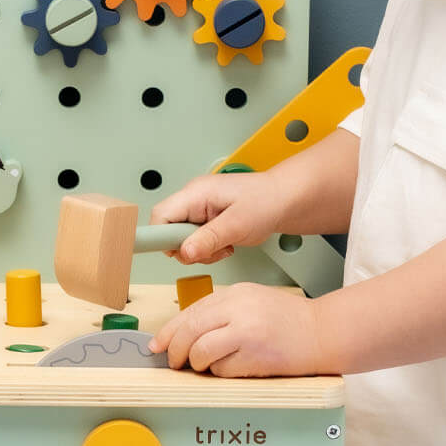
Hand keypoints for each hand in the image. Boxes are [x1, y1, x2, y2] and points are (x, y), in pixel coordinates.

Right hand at [148, 172, 284, 264]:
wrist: (285, 200)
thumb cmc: (267, 201)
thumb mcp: (237, 223)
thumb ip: (209, 239)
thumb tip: (184, 252)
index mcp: (196, 193)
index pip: (160, 216)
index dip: (162, 237)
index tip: (177, 250)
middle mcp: (193, 200)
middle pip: (168, 231)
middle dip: (187, 248)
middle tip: (210, 249)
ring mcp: (198, 210)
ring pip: (182, 241)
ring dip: (200, 251)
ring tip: (223, 244)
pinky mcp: (205, 221)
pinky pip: (195, 242)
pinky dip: (208, 250)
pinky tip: (225, 243)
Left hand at [149, 283, 327, 376]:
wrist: (323, 332)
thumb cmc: (287, 321)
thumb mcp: (250, 302)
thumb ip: (219, 312)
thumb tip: (183, 334)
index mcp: (234, 294)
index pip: (189, 312)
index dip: (168, 332)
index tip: (158, 345)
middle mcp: (238, 309)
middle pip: (189, 332)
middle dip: (176, 351)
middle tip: (175, 362)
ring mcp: (247, 333)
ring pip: (201, 352)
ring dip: (198, 364)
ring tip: (208, 366)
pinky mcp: (255, 356)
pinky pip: (222, 370)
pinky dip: (221, 373)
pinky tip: (235, 367)